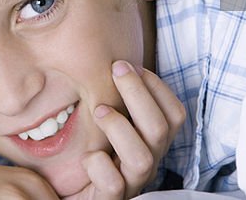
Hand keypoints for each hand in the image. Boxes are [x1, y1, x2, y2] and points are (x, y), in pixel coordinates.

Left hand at [66, 61, 186, 198]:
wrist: (70, 195)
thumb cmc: (91, 152)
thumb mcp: (107, 123)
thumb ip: (117, 98)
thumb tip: (116, 58)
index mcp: (151, 142)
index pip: (175, 114)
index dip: (157, 86)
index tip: (132, 64)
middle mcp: (148, 163)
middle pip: (162, 129)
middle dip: (139, 93)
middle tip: (117, 69)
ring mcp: (131, 184)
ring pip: (142, 158)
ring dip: (120, 127)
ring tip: (99, 110)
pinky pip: (114, 185)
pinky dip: (99, 165)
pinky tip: (88, 155)